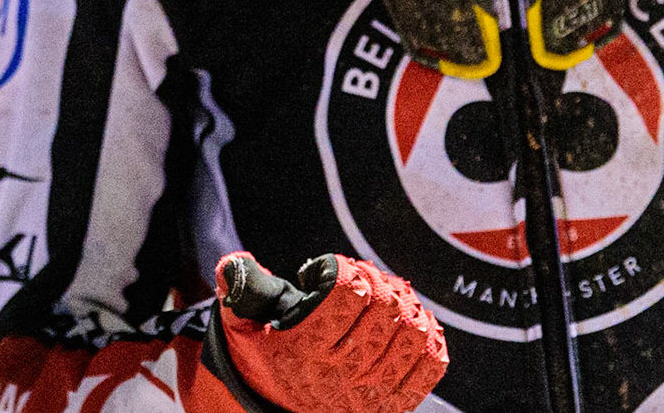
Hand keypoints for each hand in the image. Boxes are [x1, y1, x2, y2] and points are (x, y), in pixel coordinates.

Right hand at [203, 252, 446, 412]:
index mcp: (304, 349)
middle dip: (377, 280)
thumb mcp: (241, 323)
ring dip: (406, 304)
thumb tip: (233, 265)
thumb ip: (241, 289)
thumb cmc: (262, 355)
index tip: (333, 268)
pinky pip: (428, 368)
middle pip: (384, 309)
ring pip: (411, 335)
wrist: (272, 405)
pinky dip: (430, 339)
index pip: (346, 293)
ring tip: (388, 295)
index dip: (345, 268)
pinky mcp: (389, 406)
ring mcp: (369, 393)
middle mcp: (340, 374)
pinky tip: (416, 322)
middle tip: (362, 277)